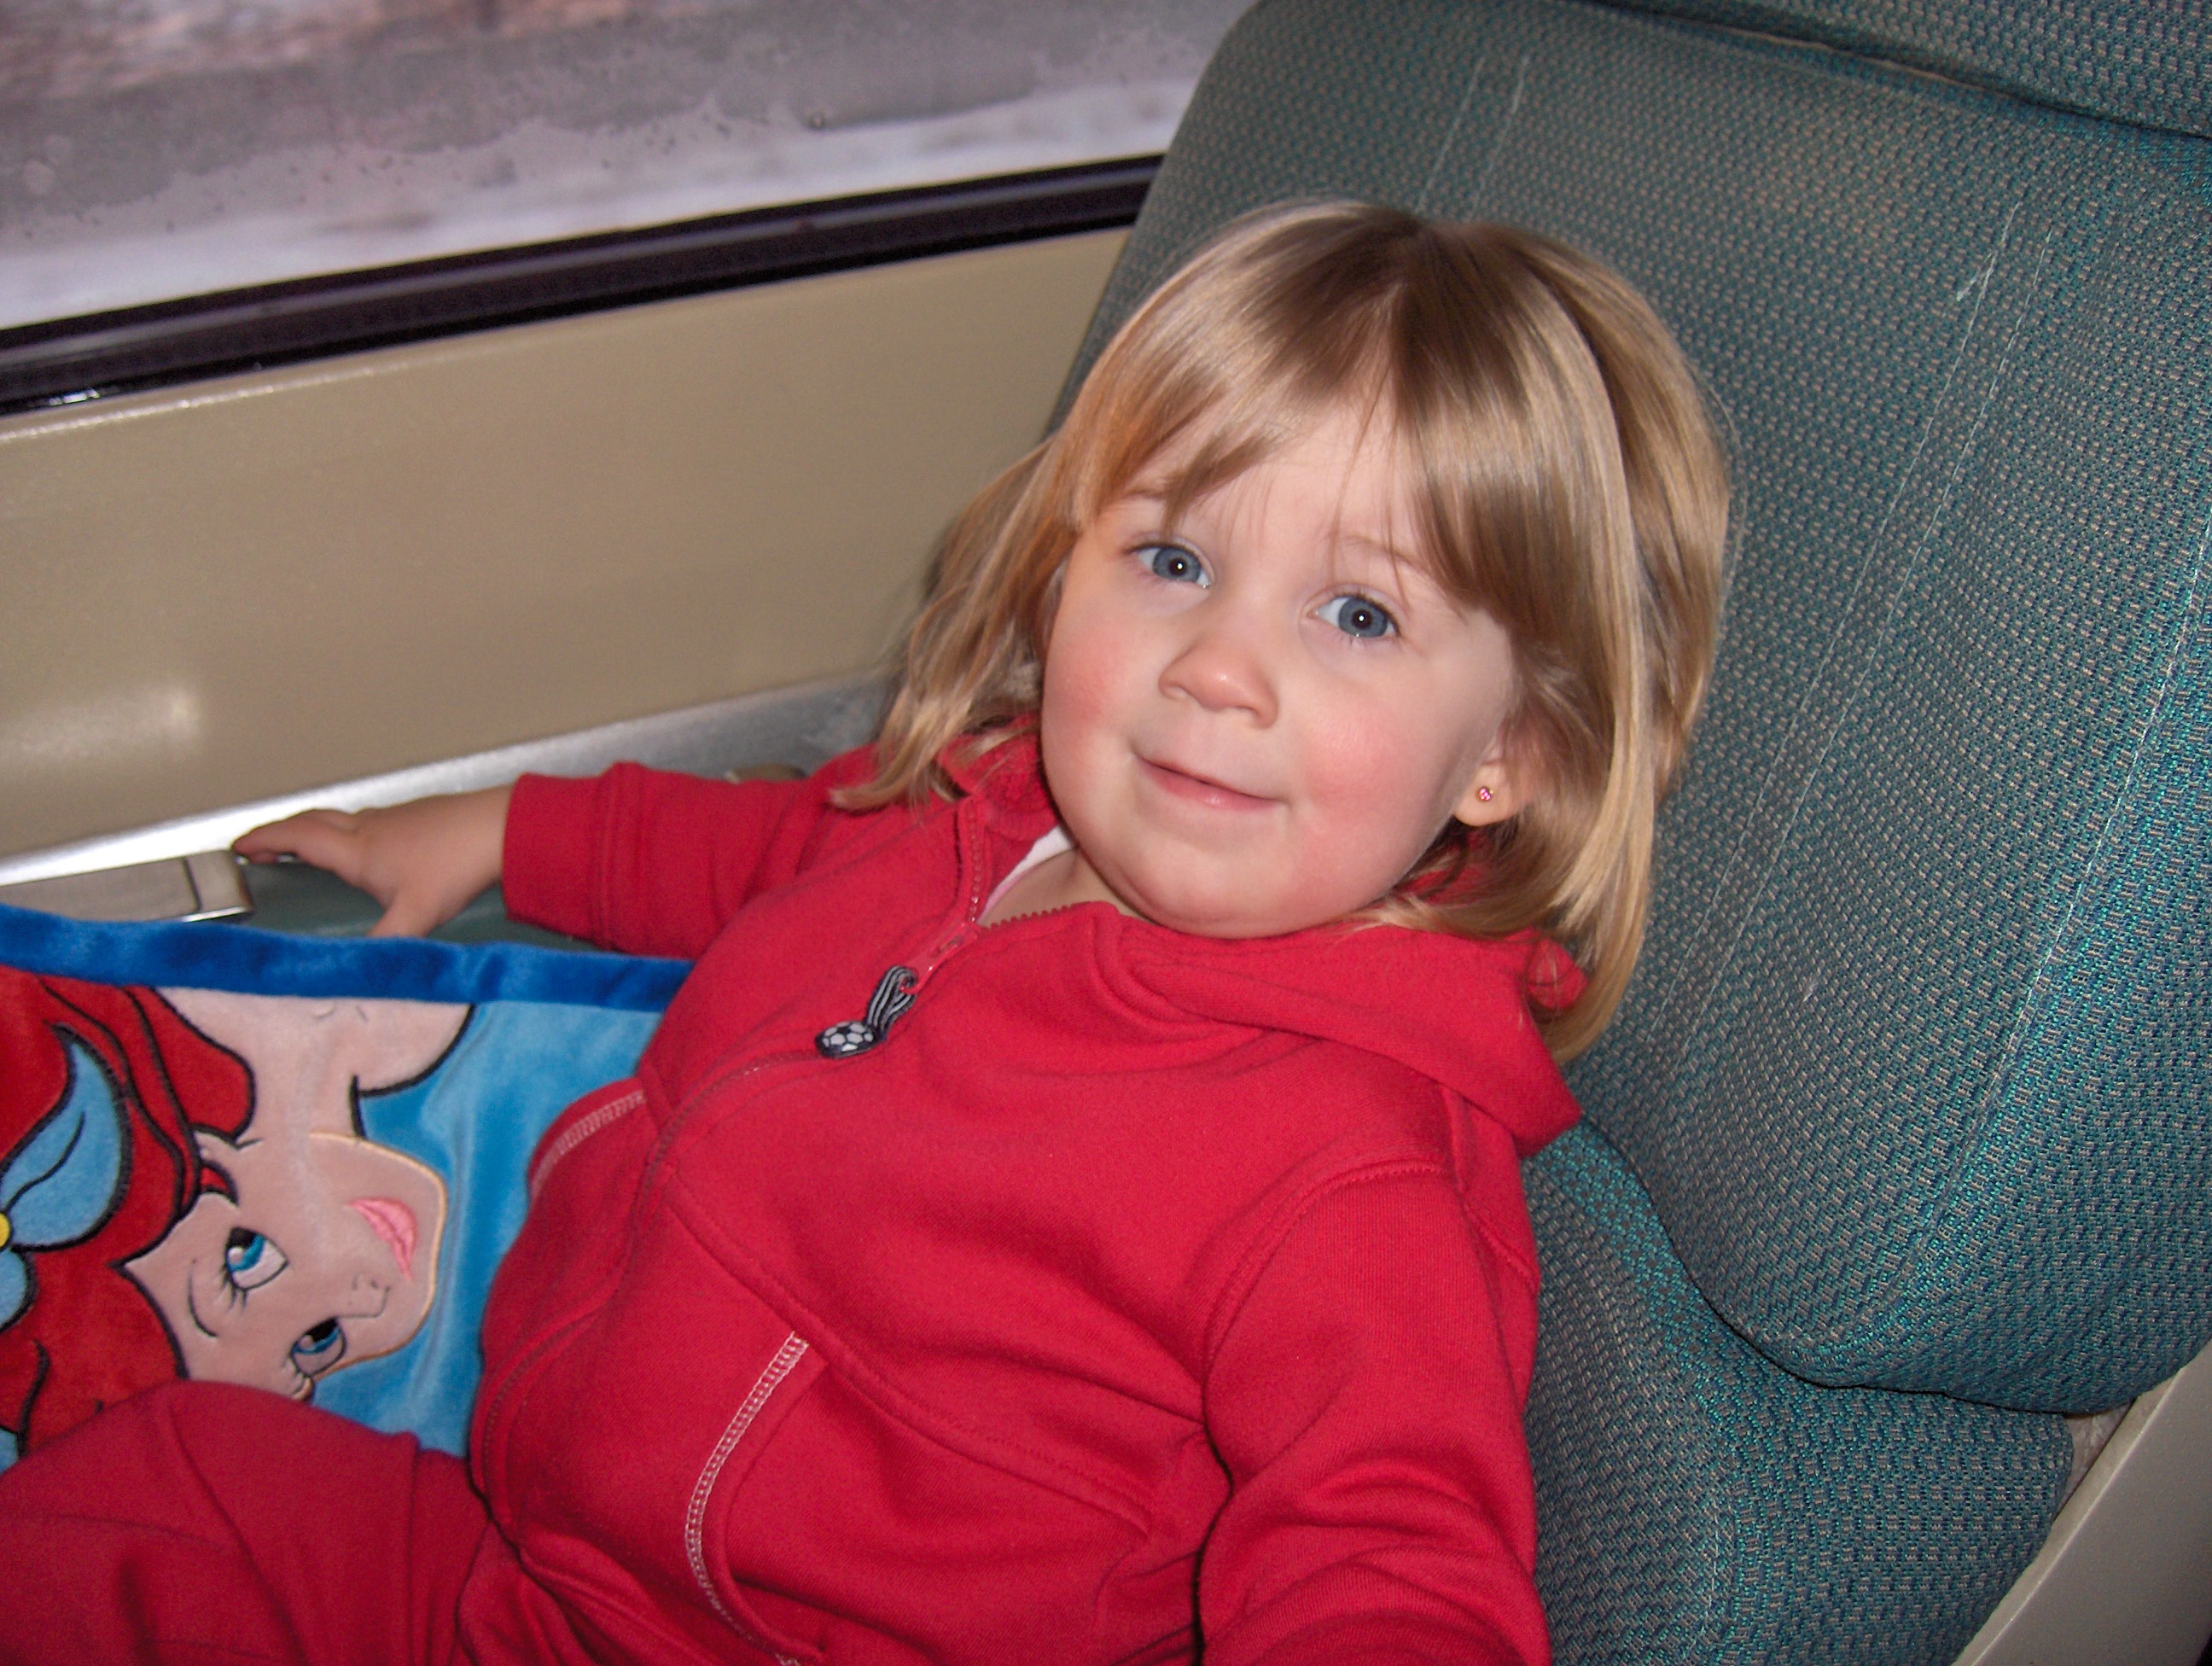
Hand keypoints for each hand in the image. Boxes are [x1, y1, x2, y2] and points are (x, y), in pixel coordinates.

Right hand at [233, 786, 512, 937]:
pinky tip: (364, 850)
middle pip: (311, 821)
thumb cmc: (456, 866)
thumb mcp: (416, 916)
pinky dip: (345, 830)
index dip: (264, 840)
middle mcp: (368, 828)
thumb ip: (383, 946)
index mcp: (357, 851)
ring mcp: (393, 818)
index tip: (239, 847)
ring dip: (313, 829)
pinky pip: (366, 820)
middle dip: (280, 833)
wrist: (501, 827)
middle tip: (261, 848)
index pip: (297, 838)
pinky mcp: (416, 816)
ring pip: (339, 818)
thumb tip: (353, 972)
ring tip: (304, 849)